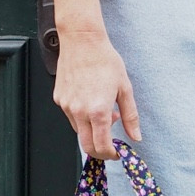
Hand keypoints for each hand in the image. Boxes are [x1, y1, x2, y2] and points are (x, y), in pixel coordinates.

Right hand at [53, 27, 140, 160]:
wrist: (82, 41)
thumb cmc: (104, 60)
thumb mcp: (124, 88)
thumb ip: (130, 116)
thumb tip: (135, 136)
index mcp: (97, 110)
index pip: (101, 146)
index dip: (111, 154)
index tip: (117, 152)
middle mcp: (79, 111)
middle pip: (87, 146)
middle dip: (100, 150)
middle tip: (110, 144)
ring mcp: (66, 105)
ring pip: (78, 130)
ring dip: (92, 129)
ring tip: (103, 110)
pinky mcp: (59, 98)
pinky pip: (71, 116)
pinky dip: (82, 116)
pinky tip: (90, 100)